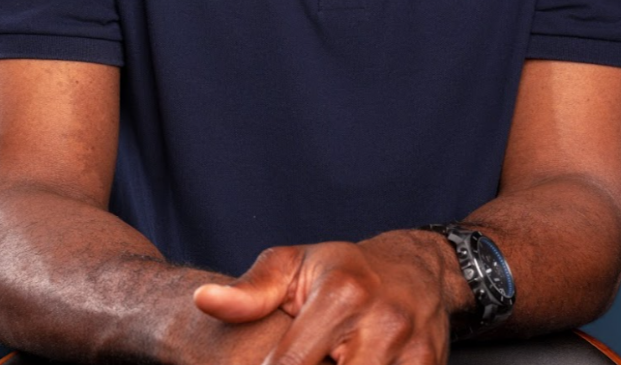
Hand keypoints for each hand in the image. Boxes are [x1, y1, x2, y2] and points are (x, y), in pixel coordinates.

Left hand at [193, 231, 453, 364]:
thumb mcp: (293, 266)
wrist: (416, 268)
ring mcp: (412, 348)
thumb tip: (203, 301)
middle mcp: (382, 319)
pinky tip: (344, 362)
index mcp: (342, 293)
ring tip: (324, 356)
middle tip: (302, 358)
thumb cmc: (343, 269)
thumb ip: (249, 291)